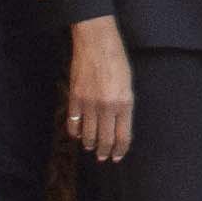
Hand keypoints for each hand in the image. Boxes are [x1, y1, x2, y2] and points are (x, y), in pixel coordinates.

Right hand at [67, 16, 134, 164]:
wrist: (96, 43)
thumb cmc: (117, 60)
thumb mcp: (128, 84)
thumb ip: (124, 106)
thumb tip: (119, 125)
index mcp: (125, 103)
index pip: (123, 136)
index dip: (120, 149)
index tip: (117, 157)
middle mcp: (107, 107)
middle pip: (105, 139)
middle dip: (105, 152)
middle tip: (103, 157)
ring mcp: (89, 104)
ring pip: (88, 135)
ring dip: (90, 144)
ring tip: (91, 148)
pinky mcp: (75, 99)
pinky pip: (73, 123)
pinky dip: (75, 133)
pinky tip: (78, 135)